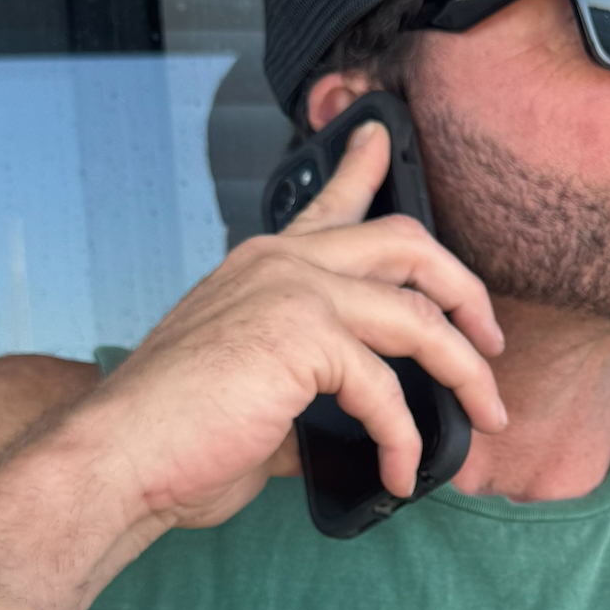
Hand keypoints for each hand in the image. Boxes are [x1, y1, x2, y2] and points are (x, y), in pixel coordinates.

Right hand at [60, 116, 506, 529]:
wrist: (118, 458)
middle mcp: (280, 263)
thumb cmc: (175, 436)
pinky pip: (388, 391)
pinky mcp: (302, 339)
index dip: (364, 165)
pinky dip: (405, 439)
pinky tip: (401, 472)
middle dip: (466, 291)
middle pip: (407, 245)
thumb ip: (311, 392)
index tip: (382, 136)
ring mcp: (292, 293)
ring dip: (467, 372)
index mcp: (263, 267)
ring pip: (421, 317)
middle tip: (491, 341)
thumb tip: (365, 427)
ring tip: (487, 415)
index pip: (329, 204)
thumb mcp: (256, 397)